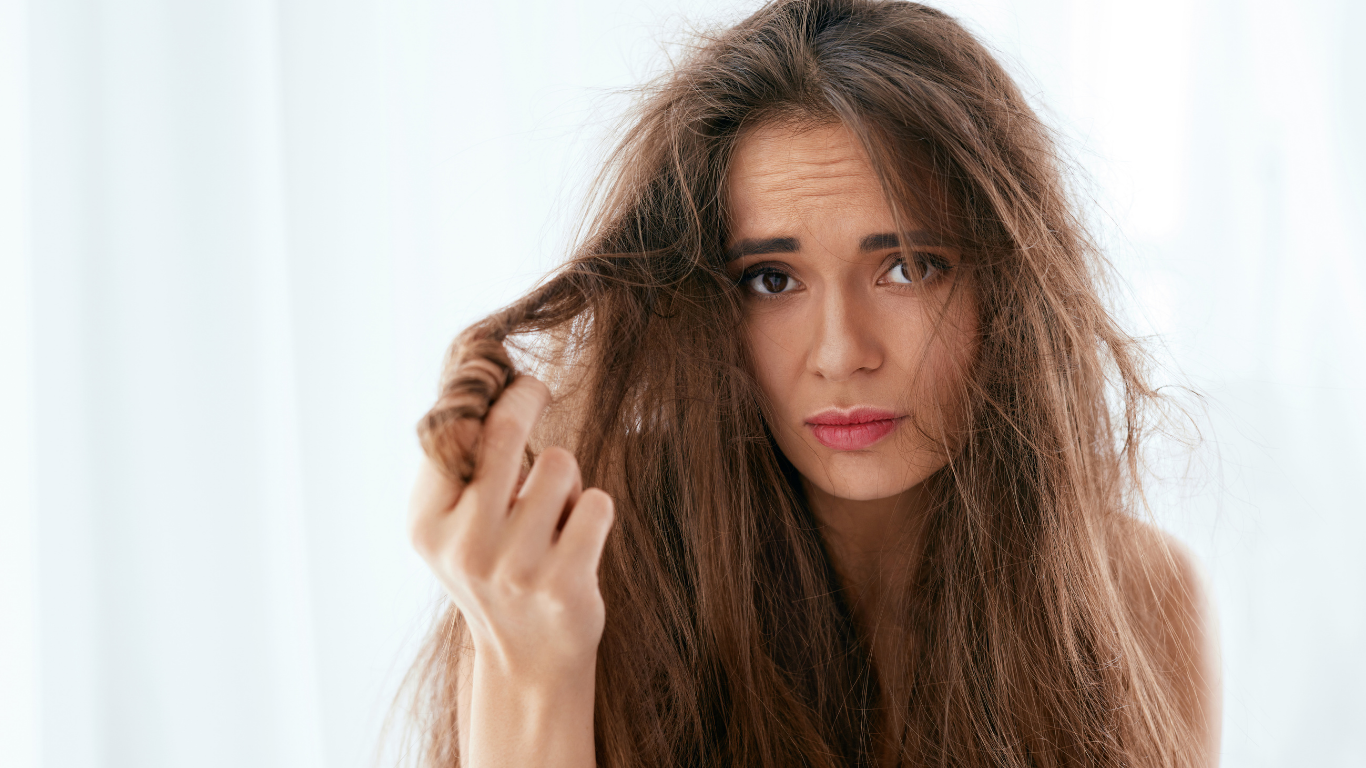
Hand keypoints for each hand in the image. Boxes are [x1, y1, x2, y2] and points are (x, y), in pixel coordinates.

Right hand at [408, 375, 615, 680]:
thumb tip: (481, 381)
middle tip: (537, 388)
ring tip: (555, 513)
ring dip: (566, 477)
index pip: (452, 431)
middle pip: (504, 431)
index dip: (486, 393)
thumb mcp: (455, 526)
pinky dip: (594, 510)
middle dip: (527, 396)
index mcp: (427, 525)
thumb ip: (458, 466)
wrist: (528, 661)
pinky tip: (578, 541)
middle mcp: (464, 546)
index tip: (507, 379)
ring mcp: (514, 568)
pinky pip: (596, 503)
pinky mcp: (563, 584)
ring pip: (559, 464)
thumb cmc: (496, 569)